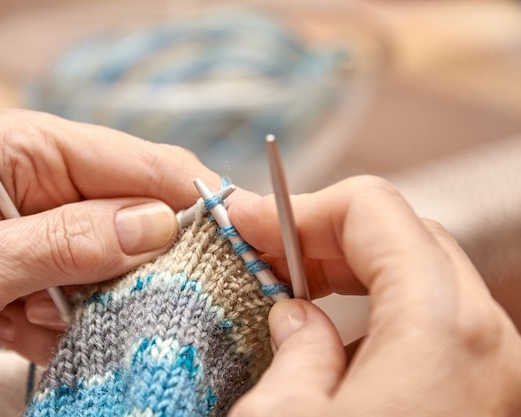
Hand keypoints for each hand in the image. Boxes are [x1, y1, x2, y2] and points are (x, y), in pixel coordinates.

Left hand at [0, 109, 219, 413]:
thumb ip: (63, 243)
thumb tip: (159, 224)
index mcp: (26, 151)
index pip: (134, 162)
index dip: (188, 197)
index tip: (235, 238)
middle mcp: (41, 186)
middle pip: (134, 214)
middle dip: (146, 261)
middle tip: (162, 299)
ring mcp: (42, 236)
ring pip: (116, 264)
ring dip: (100, 303)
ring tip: (52, 323)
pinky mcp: (37, 281)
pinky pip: (87, 299)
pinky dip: (69, 327)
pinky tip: (25, 337)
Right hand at [228, 176, 520, 415]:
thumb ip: (296, 350)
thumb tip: (297, 318)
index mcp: (442, 333)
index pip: (375, 210)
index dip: (300, 206)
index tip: (249, 220)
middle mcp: (489, 347)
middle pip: (407, 238)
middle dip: (326, 235)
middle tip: (266, 254)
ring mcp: (495, 375)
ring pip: (424, 283)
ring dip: (354, 274)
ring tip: (295, 294)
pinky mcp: (484, 400)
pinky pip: (435, 332)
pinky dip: (380, 318)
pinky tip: (335, 343)